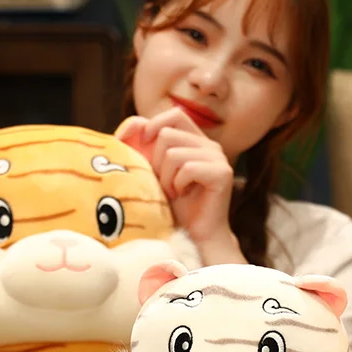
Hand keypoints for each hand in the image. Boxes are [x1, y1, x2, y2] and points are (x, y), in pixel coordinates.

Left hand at [117, 108, 238, 248]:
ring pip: (174, 152)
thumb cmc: (172, 206)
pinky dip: (177, 185)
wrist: (194, 236)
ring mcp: (218, 158)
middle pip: (167, 133)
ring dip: (165, 177)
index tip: (141, 150)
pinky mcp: (222, 173)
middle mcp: (210, 145)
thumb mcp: (151, 171)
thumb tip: (129, 126)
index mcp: (196, 140)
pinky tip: (182, 196)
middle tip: (163, 184)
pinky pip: (187, 168)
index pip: (174, 115)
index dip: (152, 125)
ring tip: (172, 193)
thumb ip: (141, 146)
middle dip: (156, 161)